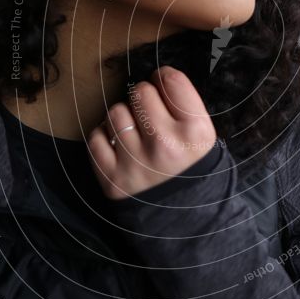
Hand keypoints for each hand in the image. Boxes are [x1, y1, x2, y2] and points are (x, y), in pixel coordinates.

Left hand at [87, 65, 218, 200]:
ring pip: (115, 112)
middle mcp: (166, 145)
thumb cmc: (191, 170)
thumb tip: (156, 77)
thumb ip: (184, 106)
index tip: (162, 86)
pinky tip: (118, 146)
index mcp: (195, 132)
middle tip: (148, 113)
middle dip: (143, 98)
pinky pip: (96, 137)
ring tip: (134, 133)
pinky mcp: (112, 179)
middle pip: (140, 92)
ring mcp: (136, 163)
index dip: (163, 77)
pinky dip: (104, 138)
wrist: (182, 221)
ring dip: (123, 118)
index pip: (171, 80)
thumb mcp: (204, 138)